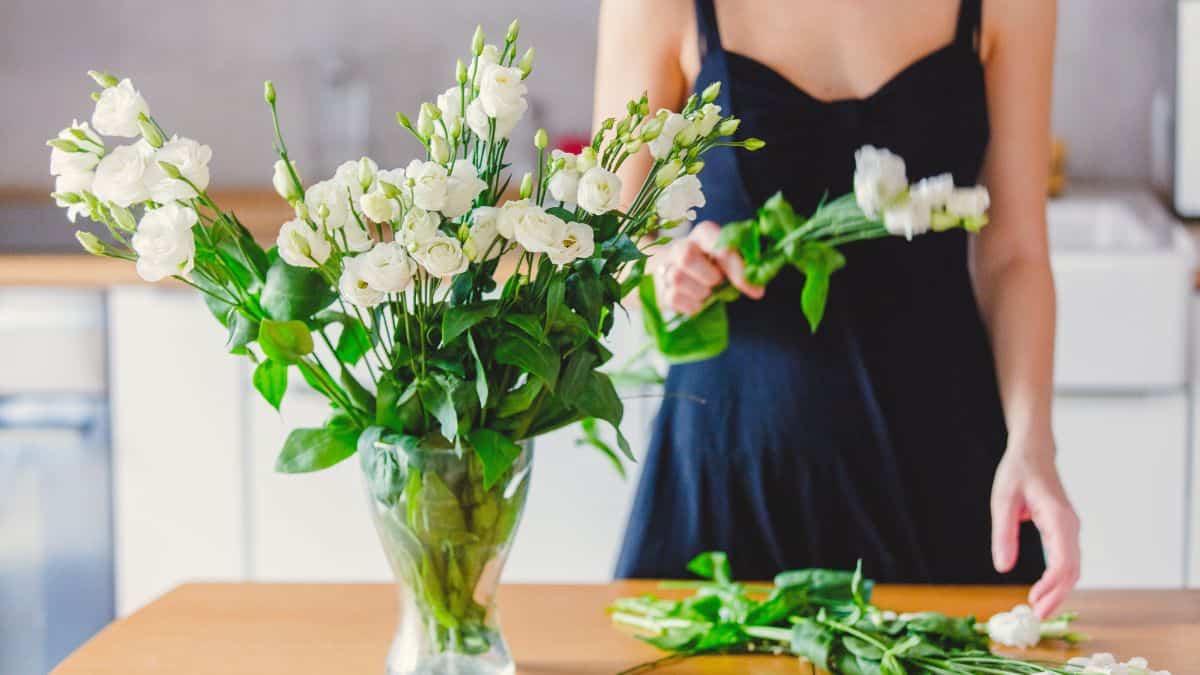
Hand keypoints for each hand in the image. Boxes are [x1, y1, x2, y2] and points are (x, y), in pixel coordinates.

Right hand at [654, 221, 763, 314]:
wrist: (676, 274)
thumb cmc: (710, 266)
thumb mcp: (727, 261)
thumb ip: (742, 267)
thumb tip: (758, 288)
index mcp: (702, 235)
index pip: (714, 238)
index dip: (734, 263)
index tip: (753, 287)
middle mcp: (680, 247)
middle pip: (686, 255)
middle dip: (709, 276)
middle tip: (719, 283)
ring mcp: (667, 268)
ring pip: (678, 278)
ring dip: (700, 292)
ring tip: (708, 293)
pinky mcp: (661, 289)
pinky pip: (673, 298)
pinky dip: (691, 305)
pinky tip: (698, 302)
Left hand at [990, 440, 1079, 617]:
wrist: (1034, 453)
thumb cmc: (1018, 472)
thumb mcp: (1002, 501)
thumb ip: (1003, 534)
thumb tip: (1002, 567)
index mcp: (1058, 517)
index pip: (1063, 560)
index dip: (1052, 585)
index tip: (1035, 600)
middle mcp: (1070, 526)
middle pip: (1072, 570)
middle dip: (1057, 595)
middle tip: (1037, 616)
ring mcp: (1070, 530)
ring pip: (1072, 568)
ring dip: (1058, 591)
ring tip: (1039, 609)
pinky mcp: (1064, 532)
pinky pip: (1066, 561)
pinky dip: (1057, 579)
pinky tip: (1044, 592)